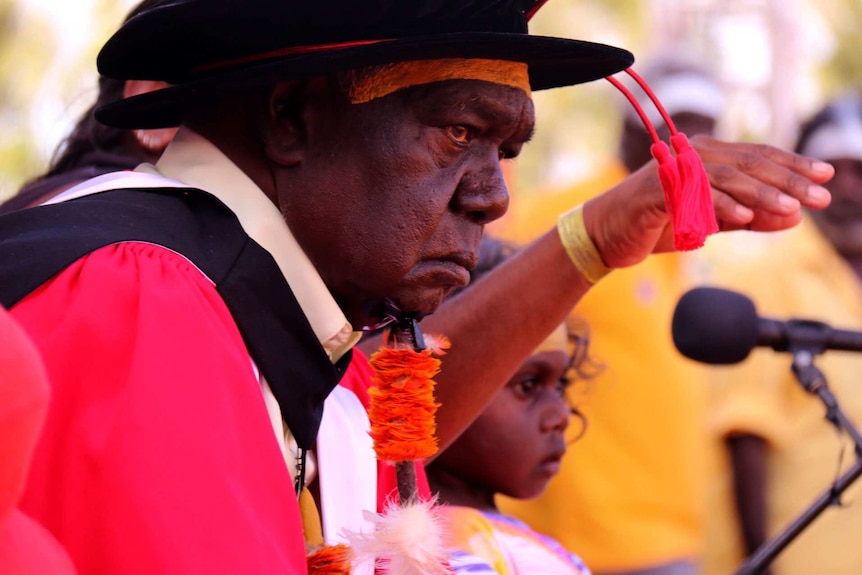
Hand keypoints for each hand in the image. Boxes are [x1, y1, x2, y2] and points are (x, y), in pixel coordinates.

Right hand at [584, 135, 833, 268]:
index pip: (757, 156)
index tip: (825, 176)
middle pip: (748, 163)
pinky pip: (694, 195)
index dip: (792, 165)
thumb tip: (794, 218)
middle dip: (787, 179)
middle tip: (819, 195)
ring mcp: (673, 171)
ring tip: (790, 208)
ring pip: (726, 177)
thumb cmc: (655, 225)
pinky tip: (742, 218)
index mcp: (706, 158)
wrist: (605, 235)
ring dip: (760, 194)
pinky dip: (719, 205)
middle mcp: (691, 156)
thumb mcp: (711, 223)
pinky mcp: (656, 191)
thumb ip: (749, 218)